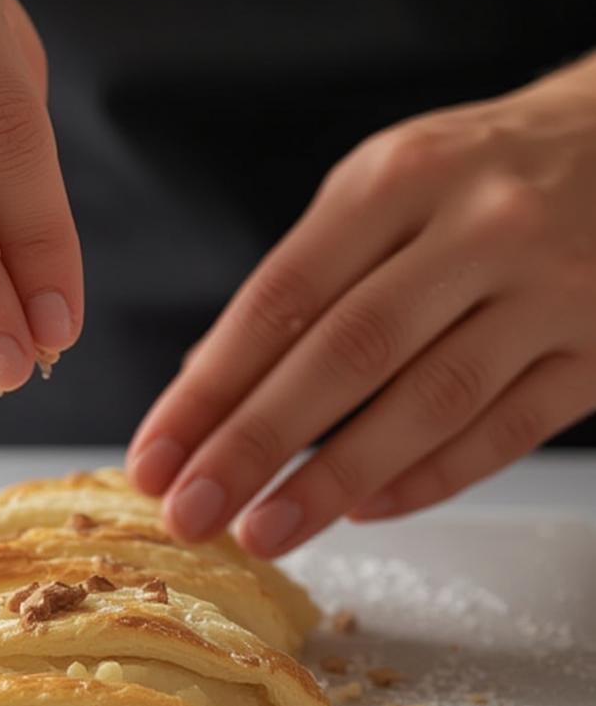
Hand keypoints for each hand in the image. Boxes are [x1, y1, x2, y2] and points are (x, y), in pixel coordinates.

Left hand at [127, 59, 595, 552]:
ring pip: (429, 403)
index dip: (211, 388)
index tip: (156, 454)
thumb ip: (306, 278)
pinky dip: (430, 479)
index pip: (284, 298)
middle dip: (254, 445)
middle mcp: (479, 227)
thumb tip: (210, 383)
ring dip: (334, 480)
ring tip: (263, 533)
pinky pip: (506, 431)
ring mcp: (549, 290)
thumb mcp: (387, 186)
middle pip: (348, 355)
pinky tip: (365, 513)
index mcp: (401, 178)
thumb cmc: (485, 172)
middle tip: (190, 511)